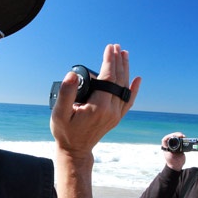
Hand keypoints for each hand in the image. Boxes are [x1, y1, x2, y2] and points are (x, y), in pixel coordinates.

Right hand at [50, 43, 141, 158]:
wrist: (75, 150)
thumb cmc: (65, 131)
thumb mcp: (59, 113)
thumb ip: (66, 93)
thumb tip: (72, 74)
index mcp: (99, 107)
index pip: (108, 78)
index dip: (109, 61)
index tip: (109, 48)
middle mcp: (111, 111)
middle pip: (118, 81)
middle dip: (118, 62)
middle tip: (116, 46)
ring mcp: (116, 115)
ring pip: (124, 88)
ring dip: (125, 70)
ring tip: (124, 54)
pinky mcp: (116, 118)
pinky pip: (128, 101)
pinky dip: (134, 89)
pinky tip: (137, 79)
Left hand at [162, 132, 186, 169]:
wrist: (176, 166)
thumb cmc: (172, 162)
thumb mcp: (171, 156)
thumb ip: (173, 151)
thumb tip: (177, 147)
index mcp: (165, 147)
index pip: (165, 139)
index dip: (170, 136)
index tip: (175, 136)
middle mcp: (169, 145)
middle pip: (172, 137)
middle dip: (176, 135)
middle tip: (181, 135)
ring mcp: (174, 146)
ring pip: (176, 138)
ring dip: (180, 137)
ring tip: (184, 136)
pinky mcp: (179, 147)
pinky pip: (181, 142)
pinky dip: (183, 140)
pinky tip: (186, 139)